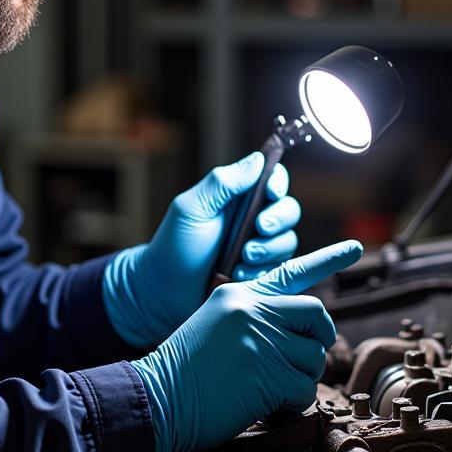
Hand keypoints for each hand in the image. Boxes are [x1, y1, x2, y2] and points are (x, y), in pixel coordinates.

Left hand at [103, 152, 300, 348]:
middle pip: (288, 210)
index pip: (271, 179)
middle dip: (278, 219)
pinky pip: (279, 269)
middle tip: (258, 228)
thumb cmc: (173, 246)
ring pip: (287, 241)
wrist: (163, 292)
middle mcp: (251, 220)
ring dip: (269, 248)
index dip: (278, 183)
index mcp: (236, 198)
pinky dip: (262, 271)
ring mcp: (258, 248)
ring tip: (243, 258)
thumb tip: (257, 159)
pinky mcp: (260, 274)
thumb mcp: (192, 208)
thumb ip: (223, 183)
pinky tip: (238, 275)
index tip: (270, 192)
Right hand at [128, 241, 362, 451]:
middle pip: (315, 315)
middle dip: (317, 341)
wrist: (158, 397)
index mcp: (239, 294)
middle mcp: (252, 309)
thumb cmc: (184, 370)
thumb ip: (254, 318)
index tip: (357, 248)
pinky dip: (291, 403)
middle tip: (300, 360)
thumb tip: (298, 334)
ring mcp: (261, 339)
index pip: (291, 272)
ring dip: (298, 379)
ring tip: (266, 386)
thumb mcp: (215, 325)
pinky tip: (265, 404)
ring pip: (313, 357)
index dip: (328, 258)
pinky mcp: (267, 373)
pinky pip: (304, 389)